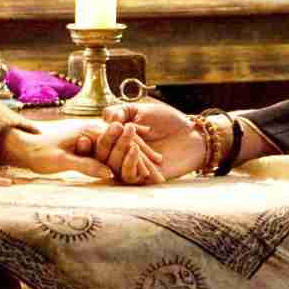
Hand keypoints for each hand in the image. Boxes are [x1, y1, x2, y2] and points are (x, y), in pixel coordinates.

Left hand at [0, 119, 159, 181]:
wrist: (23, 146)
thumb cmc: (39, 154)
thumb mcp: (61, 161)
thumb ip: (85, 165)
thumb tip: (109, 173)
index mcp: (90, 131)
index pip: (122, 142)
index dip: (139, 154)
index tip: (154, 166)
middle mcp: (94, 130)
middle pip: (125, 142)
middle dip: (144, 155)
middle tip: (162, 168)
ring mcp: (92, 136)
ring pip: (121, 146)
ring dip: (138, 156)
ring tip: (156, 167)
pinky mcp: (89, 143)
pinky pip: (112, 150)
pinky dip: (127, 156)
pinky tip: (137, 163)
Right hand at [78, 102, 204, 182]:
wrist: (191, 133)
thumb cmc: (167, 119)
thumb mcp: (141, 109)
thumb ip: (121, 111)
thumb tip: (105, 118)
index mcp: (118, 138)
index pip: (100, 140)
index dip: (98, 134)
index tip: (102, 126)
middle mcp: (121, 154)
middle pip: (104, 154)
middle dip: (108, 142)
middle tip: (117, 129)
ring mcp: (132, 167)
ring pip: (115, 166)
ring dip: (120, 152)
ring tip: (130, 138)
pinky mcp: (143, 179)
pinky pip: (130, 176)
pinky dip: (130, 164)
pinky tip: (135, 150)